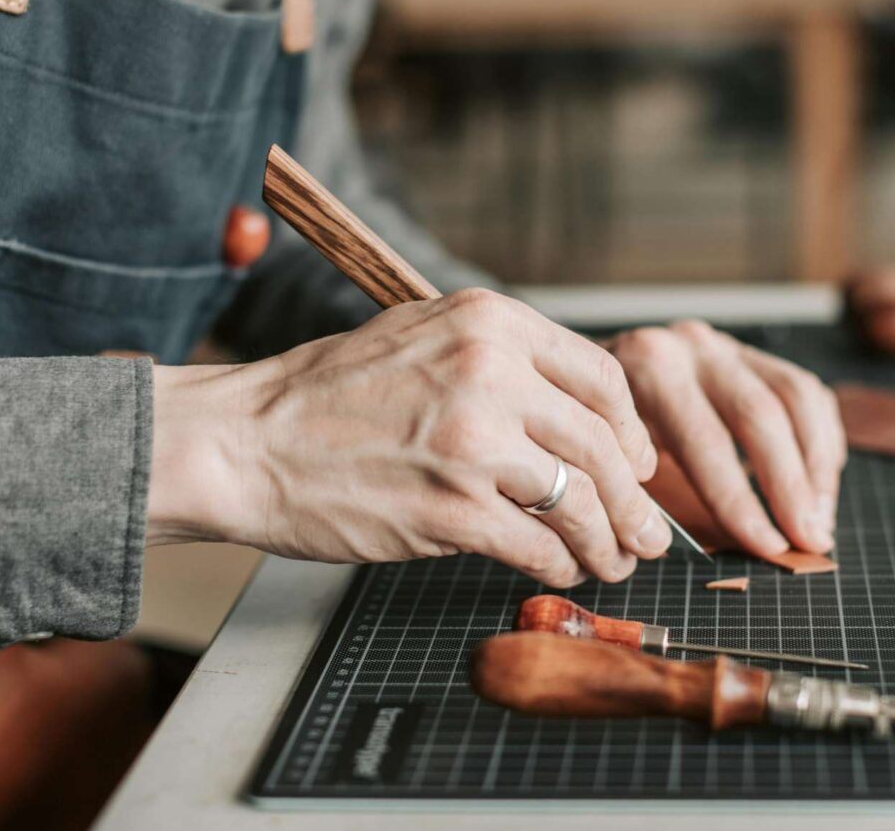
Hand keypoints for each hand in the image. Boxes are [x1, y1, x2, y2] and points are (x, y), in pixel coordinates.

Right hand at [147, 289, 670, 584]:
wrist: (246, 440)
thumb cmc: (326, 395)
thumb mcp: (420, 337)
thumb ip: (499, 359)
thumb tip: (575, 410)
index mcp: (488, 323)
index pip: (602, 379)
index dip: (632, 434)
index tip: (637, 465)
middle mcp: (490, 372)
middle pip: (603, 445)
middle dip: (636, 500)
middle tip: (648, 533)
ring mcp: (472, 441)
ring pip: (582, 499)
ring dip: (607, 541)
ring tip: (613, 561)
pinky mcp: (450, 508)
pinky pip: (537, 544)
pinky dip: (558, 565)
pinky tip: (556, 570)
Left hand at [607, 321, 846, 556]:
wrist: (585, 374)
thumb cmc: (598, 431)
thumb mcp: (606, 453)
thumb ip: (642, 492)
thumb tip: (689, 550)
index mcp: (648, 369)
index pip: (707, 441)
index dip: (743, 501)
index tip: (769, 547)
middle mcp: (692, 346)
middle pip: (760, 416)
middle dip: (791, 487)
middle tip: (810, 540)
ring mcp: (727, 346)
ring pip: (796, 399)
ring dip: (816, 467)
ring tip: (820, 520)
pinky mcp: (754, 355)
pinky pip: (807, 394)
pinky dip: (820, 441)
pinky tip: (819, 486)